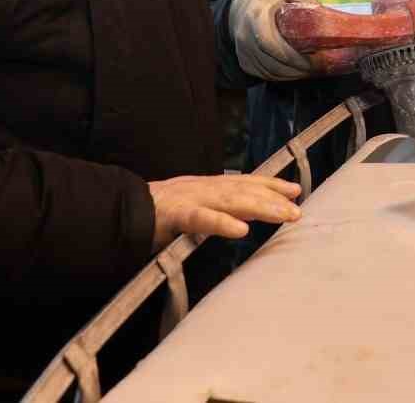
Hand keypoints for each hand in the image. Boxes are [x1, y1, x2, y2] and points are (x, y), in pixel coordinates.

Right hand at [148, 174, 302, 249]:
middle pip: (243, 191)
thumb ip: (216, 210)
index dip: (270, 184)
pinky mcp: (174, 215)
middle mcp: (202, 188)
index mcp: (205, 187)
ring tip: (283, 215)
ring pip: (230, 201)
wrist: (118, 210)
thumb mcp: (190, 206)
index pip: (243, 182)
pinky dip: (222, 223)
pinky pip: (201, 219)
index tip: (295, 190)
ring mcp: (189, 199)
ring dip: (260, 207)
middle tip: (297, 210)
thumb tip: (245, 217)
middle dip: (273, 199)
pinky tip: (241, 231)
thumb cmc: (154, 213)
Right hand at [230, 0, 318, 80]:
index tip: (312, 59)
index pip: (269, 43)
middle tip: (320, 66)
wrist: (242, 7)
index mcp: (256, 15)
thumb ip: (305, 0)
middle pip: (272, 62)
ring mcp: (243, 51)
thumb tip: (327, 16)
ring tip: (313, 69)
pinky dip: (284, 76)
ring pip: (270, 72)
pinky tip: (299, 71)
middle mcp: (245, 35)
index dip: (291, 56)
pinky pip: (266, 75)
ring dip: (293, 74)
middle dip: (298, 68)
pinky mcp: (245, 63)